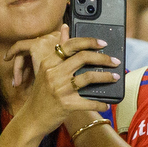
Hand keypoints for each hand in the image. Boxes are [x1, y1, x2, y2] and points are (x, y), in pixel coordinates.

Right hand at [5, 25, 120, 136]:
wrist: (32, 118)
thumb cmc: (41, 94)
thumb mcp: (46, 70)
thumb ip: (58, 51)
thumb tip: (65, 28)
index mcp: (48, 63)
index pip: (71, 45)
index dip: (89, 42)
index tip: (103, 43)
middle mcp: (53, 74)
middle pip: (83, 58)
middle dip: (103, 58)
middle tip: (115, 61)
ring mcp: (59, 89)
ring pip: (88, 77)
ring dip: (105, 77)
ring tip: (115, 77)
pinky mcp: (66, 105)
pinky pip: (88, 102)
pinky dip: (100, 103)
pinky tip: (107, 104)